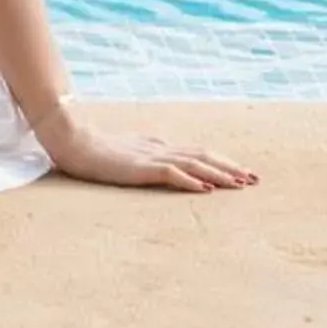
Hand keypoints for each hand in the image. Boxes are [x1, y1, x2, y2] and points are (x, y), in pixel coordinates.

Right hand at [42, 119, 257, 192]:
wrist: (71, 138)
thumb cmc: (95, 147)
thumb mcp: (129, 151)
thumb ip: (149, 154)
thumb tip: (168, 160)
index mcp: (159, 146)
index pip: (198, 153)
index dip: (222, 162)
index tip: (243, 172)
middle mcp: (161, 149)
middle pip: (204, 157)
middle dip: (230, 168)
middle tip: (254, 179)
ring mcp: (151, 157)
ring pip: (194, 164)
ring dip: (219, 174)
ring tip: (240, 184)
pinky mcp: (140, 167)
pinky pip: (171, 174)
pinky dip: (192, 181)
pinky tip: (206, 189)